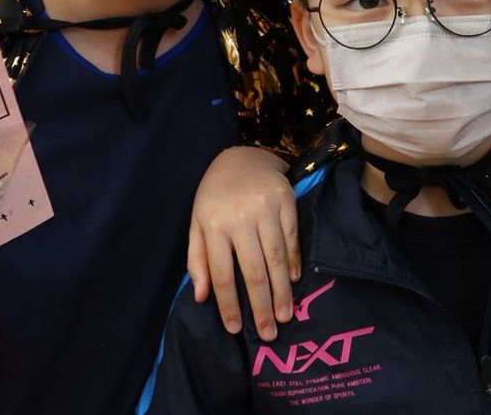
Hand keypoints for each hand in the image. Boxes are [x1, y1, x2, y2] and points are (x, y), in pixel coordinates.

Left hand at [187, 146, 298, 340]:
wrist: (241, 157)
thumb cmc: (215, 196)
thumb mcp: (197, 223)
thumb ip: (198, 259)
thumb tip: (202, 297)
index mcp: (213, 225)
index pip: (222, 274)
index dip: (229, 305)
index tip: (235, 329)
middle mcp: (240, 217)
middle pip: (254, 271)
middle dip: (261, 306)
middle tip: (269, 333)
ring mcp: (266, 208)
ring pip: (276, 258)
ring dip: (282, 291)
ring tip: (285, 315)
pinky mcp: (286, 200)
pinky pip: (291, 238)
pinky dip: (294, 262)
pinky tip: (293, 281)